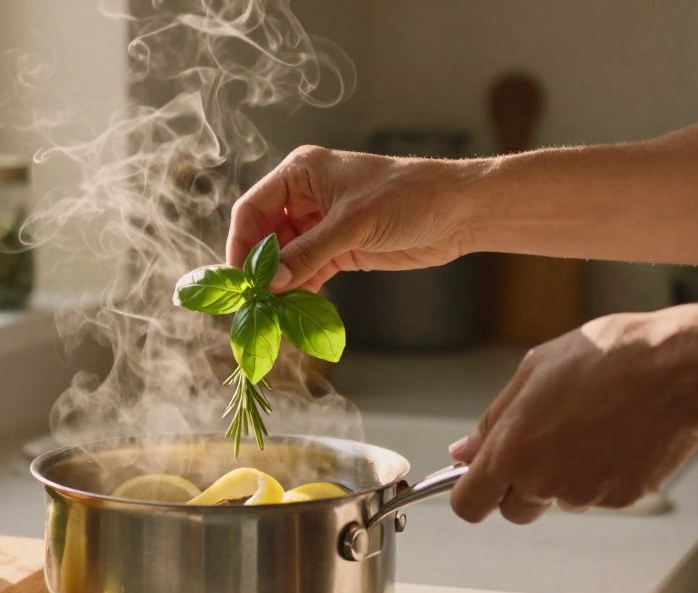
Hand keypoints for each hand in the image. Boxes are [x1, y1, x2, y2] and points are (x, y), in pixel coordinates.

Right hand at [226, 145, 467, 291]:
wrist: (459, 211)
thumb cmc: (409, 196)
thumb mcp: (353, 223)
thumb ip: (309, 252)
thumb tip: (271, 282)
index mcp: (301, 173)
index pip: (252, 209)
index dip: (241, 243)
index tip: (239, 278)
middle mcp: (305, 197)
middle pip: (264, 237)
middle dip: (258, 269)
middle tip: (251, 303)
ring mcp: (321, 225)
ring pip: (285, 259)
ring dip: (278, 285)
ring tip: (269, 314)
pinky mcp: (339, 250)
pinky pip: (307, 273)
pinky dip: (300, 292)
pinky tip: (293, 312)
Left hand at [448, 310, 697, 523]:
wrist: (677, 368)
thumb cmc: (608, 359)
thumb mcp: (531, 373)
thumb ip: (492, 421)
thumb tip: (464, 451)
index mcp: (511, 450)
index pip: (468, 505)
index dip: (471, 494)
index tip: (477, 481)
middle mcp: (543, 481)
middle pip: (514, 510)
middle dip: (519, 488)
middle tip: (542, 445)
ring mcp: (585, 494)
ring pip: (559, 499)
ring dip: (565, 475)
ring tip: (590, 425)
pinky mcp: (622, 498)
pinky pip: (599, 495)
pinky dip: (602, 474)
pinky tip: (616, 435)